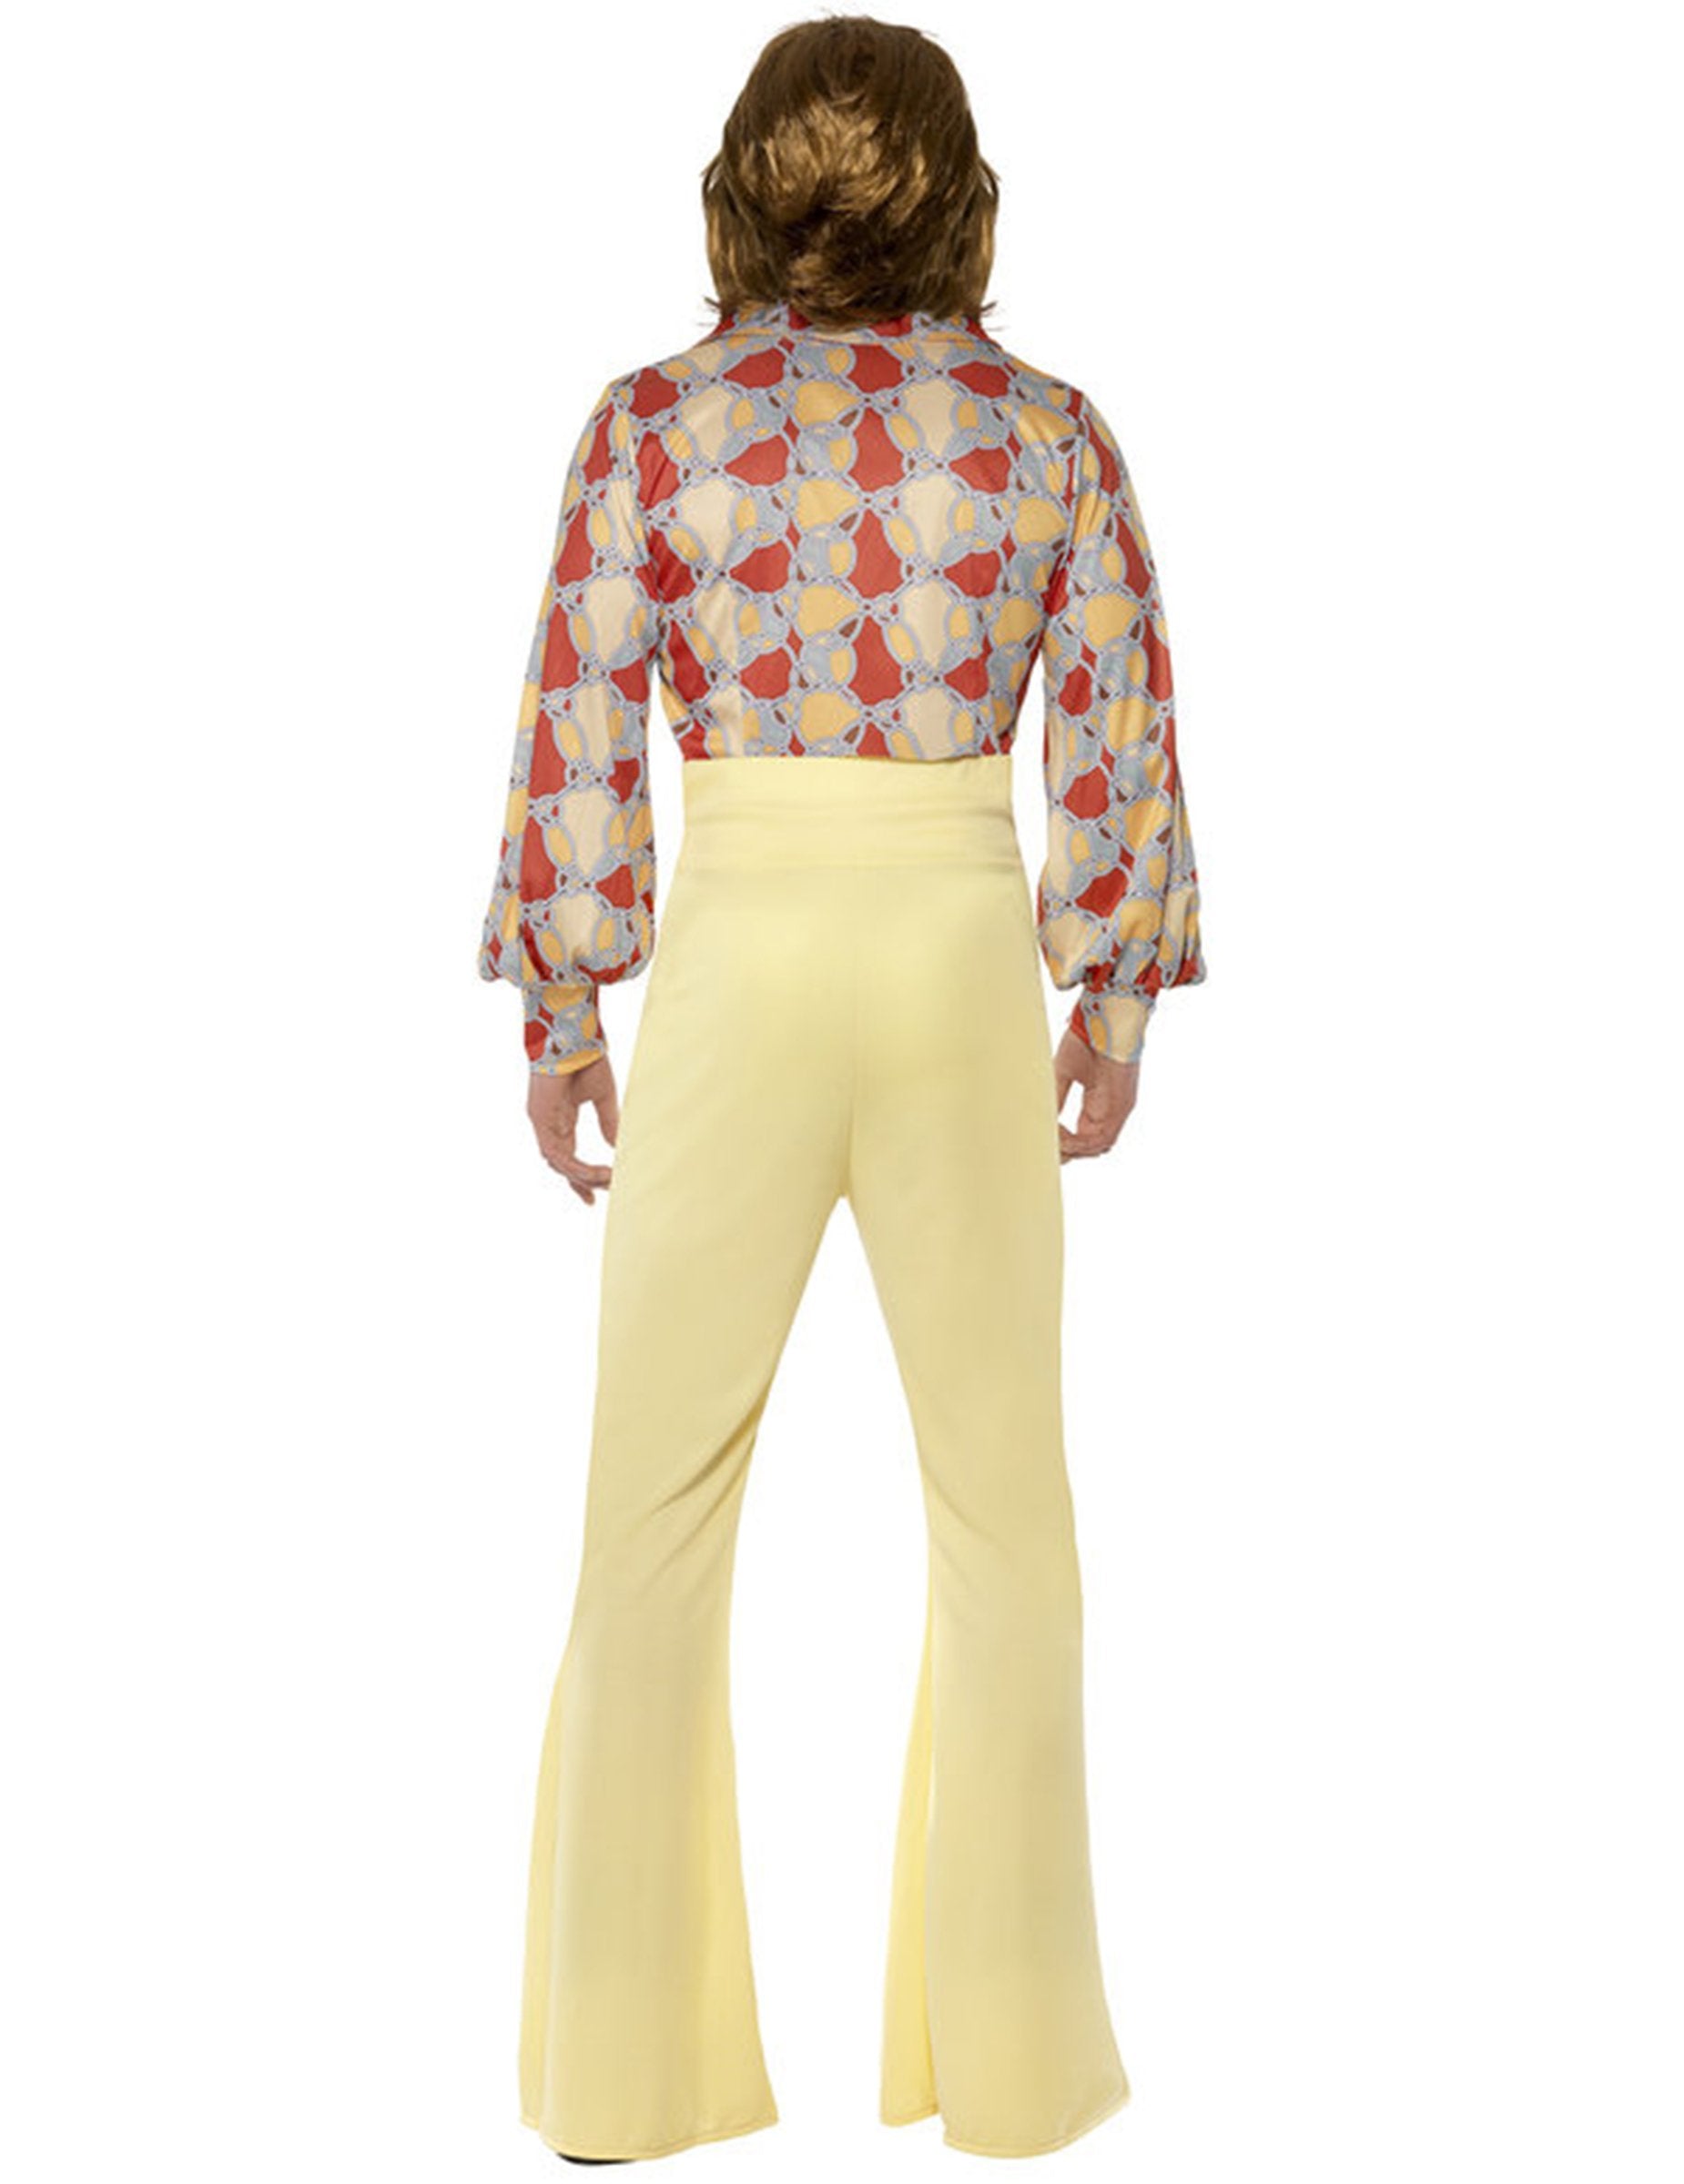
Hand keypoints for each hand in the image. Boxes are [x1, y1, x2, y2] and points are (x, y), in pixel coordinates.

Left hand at [526, 1054, 618, 1204]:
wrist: (573, 1036)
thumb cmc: (587, 1059)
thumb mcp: (603, 1097)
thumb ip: (608, 1123)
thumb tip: (617, 1147)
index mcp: (561, 1118)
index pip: (568, 1157)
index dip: (580, 1178)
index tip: (593, 1197)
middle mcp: (549, 1125)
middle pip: (562, 1166)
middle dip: (583, 1182)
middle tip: (605, 1191)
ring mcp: (542, 1123)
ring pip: (559, 1164)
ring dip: (583, 1177)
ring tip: (608, 1181)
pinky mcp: (540, 1119)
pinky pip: (557, 1154)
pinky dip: (576, 1167)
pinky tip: (595, 1173)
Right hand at [1053, 1029, 1139, 1160]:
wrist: (1106, 1018)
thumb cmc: (1088, 1038)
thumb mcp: (1063, 1073)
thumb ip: (1056, 1098)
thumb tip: (1043, 1120)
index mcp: (1098, 1104)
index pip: (1082, 1136)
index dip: (1064, 1142)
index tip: (1044, 1140)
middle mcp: (1110, 1111)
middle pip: (1090, 1146)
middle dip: (1068, 1151)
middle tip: (1047, 1150)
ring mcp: (1119, 1110)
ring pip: (1097, 1146)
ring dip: (1073, 1149)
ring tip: (1052, 1142)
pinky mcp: (1122, 1107)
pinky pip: (1102, 1138)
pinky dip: (1080, 1142)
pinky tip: (1062, 1135)